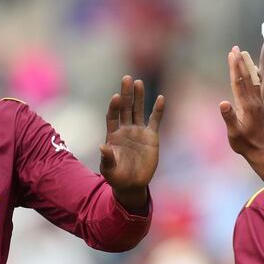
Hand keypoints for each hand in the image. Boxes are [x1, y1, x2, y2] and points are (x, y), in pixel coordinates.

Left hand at [99, 75, 163, 210]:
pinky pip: (155, 120)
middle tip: (126, 78)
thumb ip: (107, 158)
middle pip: (125, 108)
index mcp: (113, 135)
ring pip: (138, 110)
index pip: (112, 117)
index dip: (114, 107)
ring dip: (139, 97)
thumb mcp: (109, 170)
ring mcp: (138, 132)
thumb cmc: (117, 177)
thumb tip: (102, 146)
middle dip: (126, 94)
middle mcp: (125, 130)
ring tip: (138, 82)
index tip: (116, 97)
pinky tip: (161, 99)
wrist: (132, 184)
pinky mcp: (151, 136)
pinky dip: (158, 110)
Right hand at [219, 46, 263, 183]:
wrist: (259, 150)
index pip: (239, 82)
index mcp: (246, 106)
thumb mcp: (233, 133)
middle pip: (246, 77)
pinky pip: (256, 85)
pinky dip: (253, 75)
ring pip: (252, 79)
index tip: (232, 54)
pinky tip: (252, 70)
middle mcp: (254, 101)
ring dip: (247, 66)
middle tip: (235, 48)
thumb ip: (228, 118)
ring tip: (243, 54)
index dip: (234, 68)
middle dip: (240, 62)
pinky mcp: (259, 105)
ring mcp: (258, 102)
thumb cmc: (243, 143)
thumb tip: (223, 103)